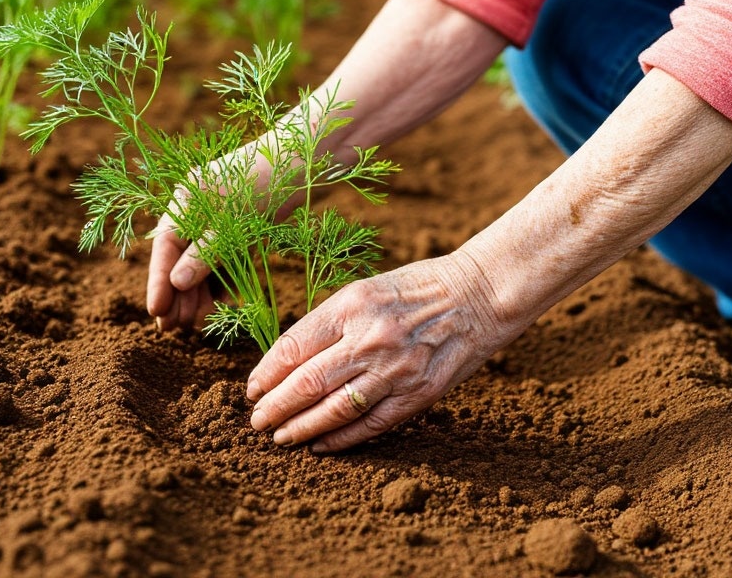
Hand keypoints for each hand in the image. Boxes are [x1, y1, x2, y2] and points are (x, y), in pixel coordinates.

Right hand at [146, 143, 277, 331]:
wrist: (303, 161)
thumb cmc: (265, 185)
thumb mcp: (232, 225)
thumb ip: (203, 256)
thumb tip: (176, 285)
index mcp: (185, 198)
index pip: (164, 246)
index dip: (158, 281)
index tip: (156, 311)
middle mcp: (195, 209)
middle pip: (178, 258)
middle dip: (177, 293)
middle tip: (174, 328)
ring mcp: (216, 219)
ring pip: (199, 262)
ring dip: (196, 292)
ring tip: (196, 323)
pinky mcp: (236, 229)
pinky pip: (219, 260)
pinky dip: (217, 281)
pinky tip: (216, 305)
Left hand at [244, 250, 509, 451]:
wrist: (479, 294)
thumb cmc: (418, 287)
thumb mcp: (368, 289)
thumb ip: (332, 322)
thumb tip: (292, 359)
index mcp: (352, 304)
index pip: (294, 346)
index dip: (267, 373)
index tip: (252, 389)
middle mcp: (370, 337)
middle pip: (307, 382)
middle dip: (275, 407)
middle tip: (256, 421)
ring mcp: (396, 369)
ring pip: (335, 410)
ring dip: (301, 428)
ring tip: (280, 437)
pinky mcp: (419, 394)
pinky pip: (371, 425)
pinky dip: (341, 439)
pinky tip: (321, 445)